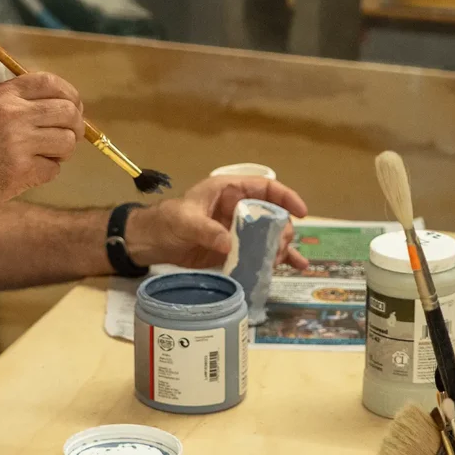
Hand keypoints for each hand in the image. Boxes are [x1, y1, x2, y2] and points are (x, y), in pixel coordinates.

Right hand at [0, 72, 84, 208]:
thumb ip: (16, 100)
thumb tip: (61, 102)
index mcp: (3, 95)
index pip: (50, 83)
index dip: (69, 94)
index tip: (74, 106)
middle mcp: (12, 115)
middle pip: (67, 112)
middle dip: (76, 125)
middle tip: (70, 135)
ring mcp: (19, 143)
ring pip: (66, 141)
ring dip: (62, 151)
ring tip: (46, 154)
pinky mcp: (22, 170)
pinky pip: (54, 168)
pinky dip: (47, 171)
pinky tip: (29, 171)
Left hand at [125, 176, 309, 269]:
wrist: (152, 242)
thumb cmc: (166, 221)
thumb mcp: (184, 221)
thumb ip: (206, 230)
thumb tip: (229, 244)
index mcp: (228, 191)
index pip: (265, 188)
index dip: (286, 197)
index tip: (301, 212)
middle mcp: (238, 208)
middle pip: (272, 215)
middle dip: (283, 229)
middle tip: (282, 246)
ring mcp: (238, 230)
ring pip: (270, 235)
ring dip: (283, 246)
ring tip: (285, 260)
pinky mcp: (235, 249)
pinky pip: (260, 252)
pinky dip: (277, 259)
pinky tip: (295, 267)